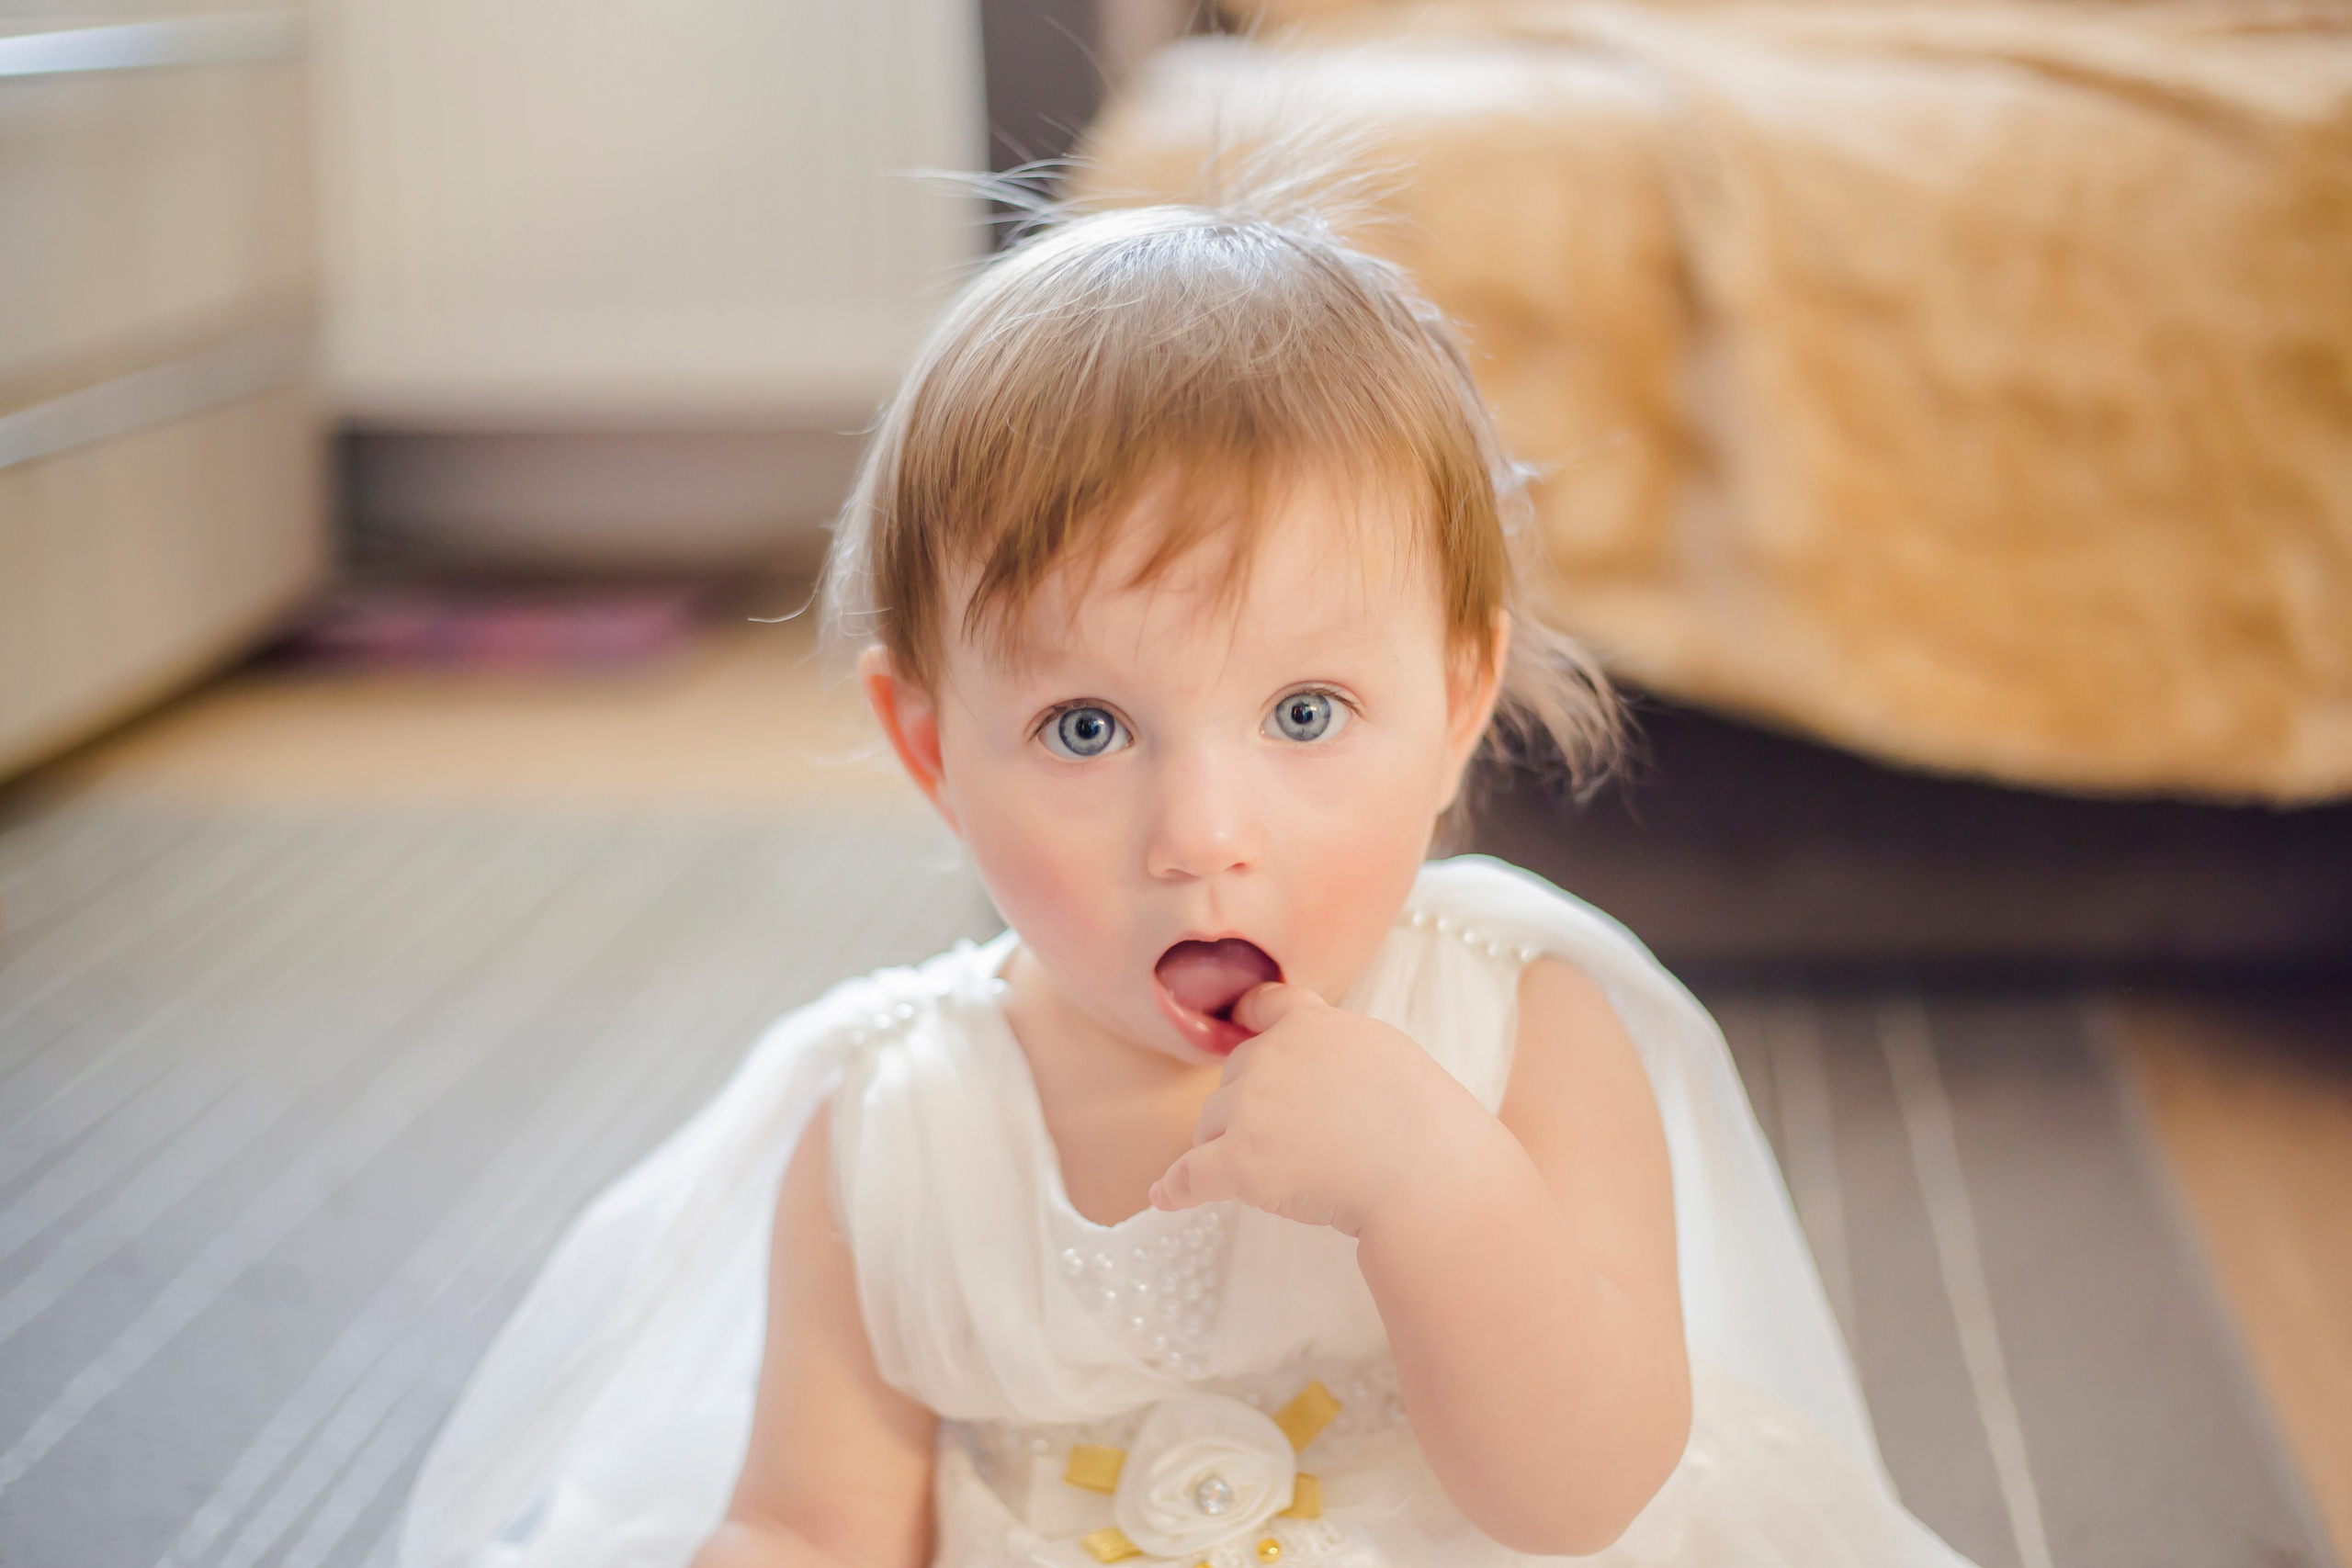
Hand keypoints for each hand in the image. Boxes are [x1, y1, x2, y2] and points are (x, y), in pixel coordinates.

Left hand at [1148, 983, 1509, 1236]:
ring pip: (1210, 1126)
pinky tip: (1164, 1197)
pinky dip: (1176, 1188)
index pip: (1264, 1006)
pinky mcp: (1240, 1160)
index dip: (1251, 1022)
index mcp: (1312, 1025)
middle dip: (1251, 1108)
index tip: (1240, 1028)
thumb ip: (1337, 1050)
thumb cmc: (1425, 1125)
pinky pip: (1190, 1175)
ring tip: (1282, 1178)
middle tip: (1299, 1144)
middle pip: (1233, 1079)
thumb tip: (1315, 1069)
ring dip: (1229, 1148)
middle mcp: (1273, 1056)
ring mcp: (1252, 1108)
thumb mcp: (1387, 1054)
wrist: (1426, 1173)